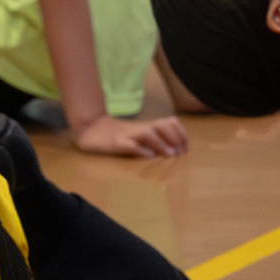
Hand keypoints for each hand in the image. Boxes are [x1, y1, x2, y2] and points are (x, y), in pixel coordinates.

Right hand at [73, 113, 189, 156]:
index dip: (181, 133)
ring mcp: (128, 134)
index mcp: (147, 126)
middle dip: (175, 138)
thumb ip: (154, 140)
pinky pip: (129, 145)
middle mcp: (140, 128)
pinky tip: (148, 157)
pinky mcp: (116, 143)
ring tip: (170, 155)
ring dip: (161, 143)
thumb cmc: (119, 135)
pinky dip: (140, 150)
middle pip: (161, 125)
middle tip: (181, 152)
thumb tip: (174, 151)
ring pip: (148, 133)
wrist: (92, 128)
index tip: (187, 147)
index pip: (169, 123)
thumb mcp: (139, 136)